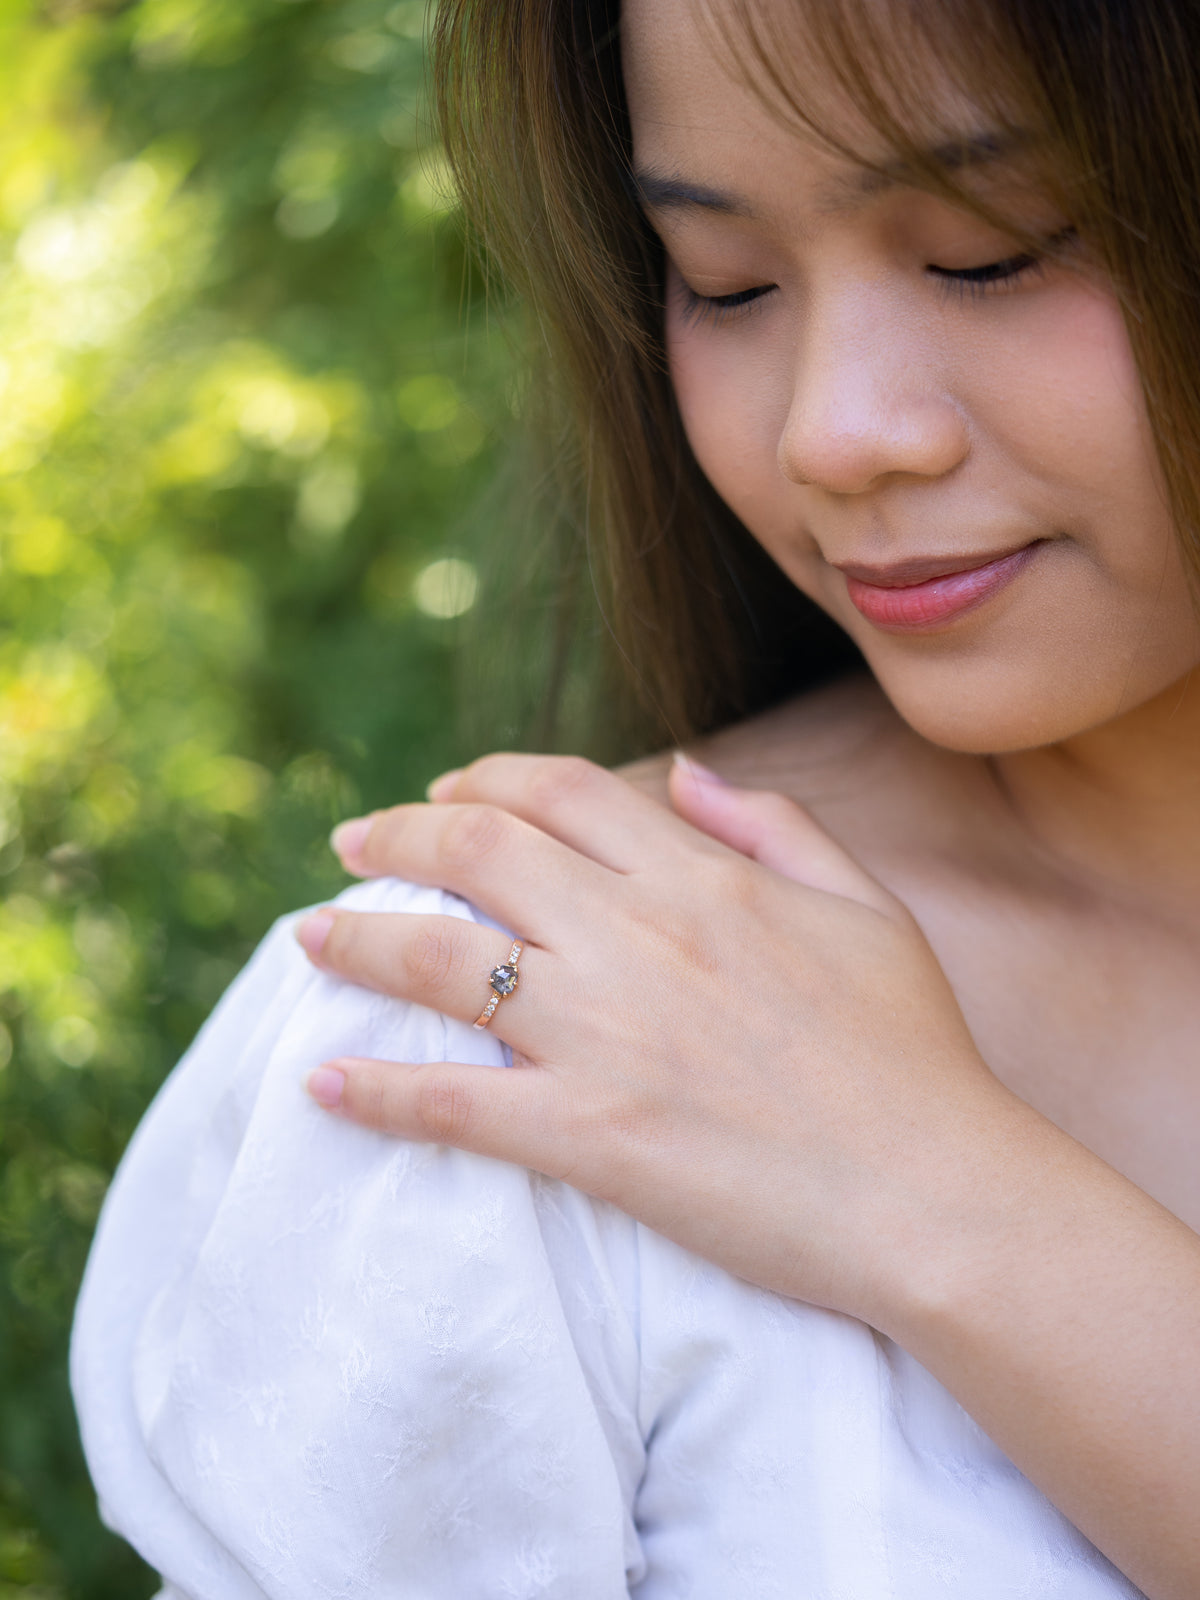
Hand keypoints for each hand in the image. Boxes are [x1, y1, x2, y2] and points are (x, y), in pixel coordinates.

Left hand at [295, 752, 1031, 1329]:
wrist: (937, 1193)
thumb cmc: (913, 1052)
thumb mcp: (864, 906)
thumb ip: (771, 823)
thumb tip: (681, 769)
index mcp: (699, 877)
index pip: (556, 791)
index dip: (481, 779)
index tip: (440, 793)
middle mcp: (637, 936)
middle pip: (476, 849)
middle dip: (396, 834)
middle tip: (352, 844)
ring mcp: (605, 1036)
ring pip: (440, 958)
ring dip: (355, 939)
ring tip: (309, 938)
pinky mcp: (588, 1136)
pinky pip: (453, 1103)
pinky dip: (377, 1090)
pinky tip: (324, 1083)